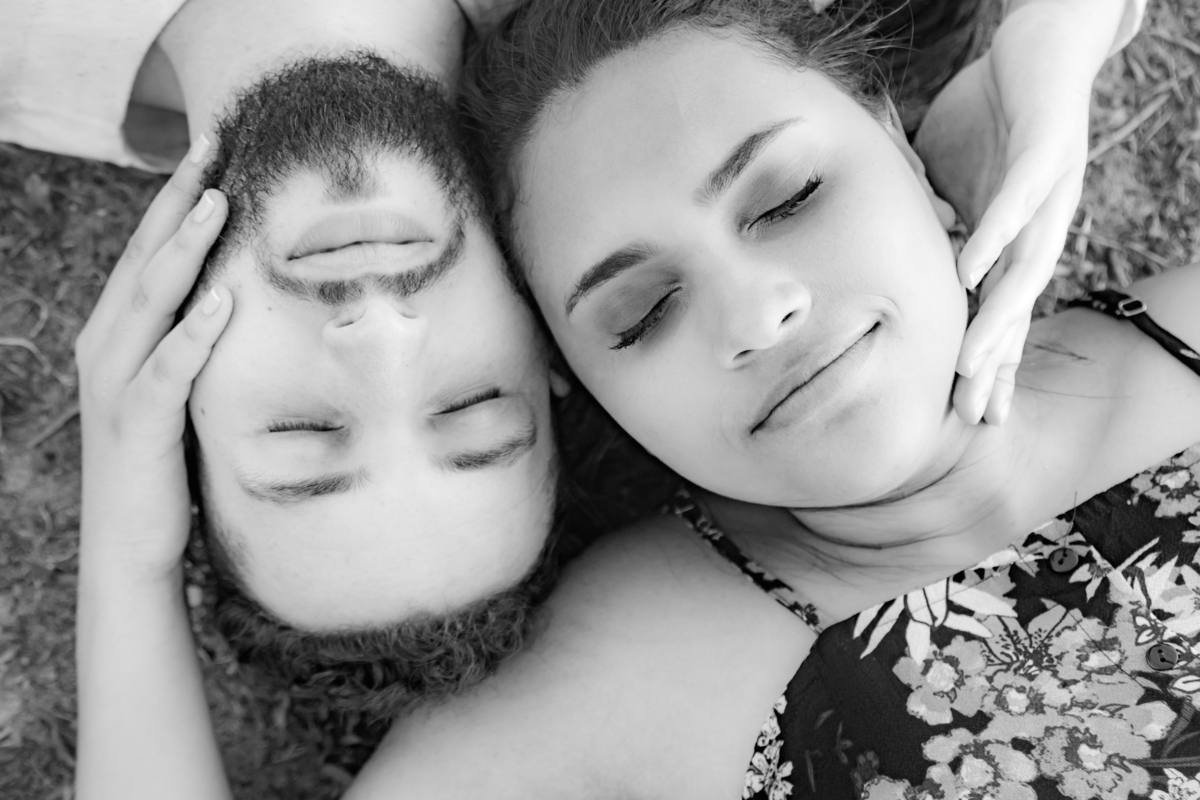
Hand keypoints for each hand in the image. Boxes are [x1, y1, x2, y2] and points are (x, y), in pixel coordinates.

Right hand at [75, 138, 230, 581]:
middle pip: (145, 256)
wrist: (130, 543)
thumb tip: (248, 299)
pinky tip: (220, 303)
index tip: (213, 148)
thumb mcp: (182, 388)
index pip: (149, 251)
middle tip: (214, 142)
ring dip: (184, 247)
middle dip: (179, 197)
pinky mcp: (140, 423)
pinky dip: (193, 334)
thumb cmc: (167, 461)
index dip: (176, 197)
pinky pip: (168, 371)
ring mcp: (119, 383)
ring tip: (218, 201)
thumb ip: (199, 342)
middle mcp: (110, 347)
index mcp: (120, 334)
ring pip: (150, 300)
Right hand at [916, 1, 1106, 424]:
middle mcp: (1040, 226)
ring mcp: (1050, 193)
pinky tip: (970, 272)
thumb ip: (931, 212)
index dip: (988, 360)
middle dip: (995, 364)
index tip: (966, 412)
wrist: (1042, 39)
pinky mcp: (1048, 151)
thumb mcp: (950, 173)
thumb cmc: (995, 108)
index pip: (999, 308)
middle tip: (972, 417)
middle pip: (1017, 309)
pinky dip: (992, 239)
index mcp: (1014, 235)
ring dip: (996, 321)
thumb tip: (905, 245)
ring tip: (969, 366)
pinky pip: (1019, 204)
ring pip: (1024, 270)